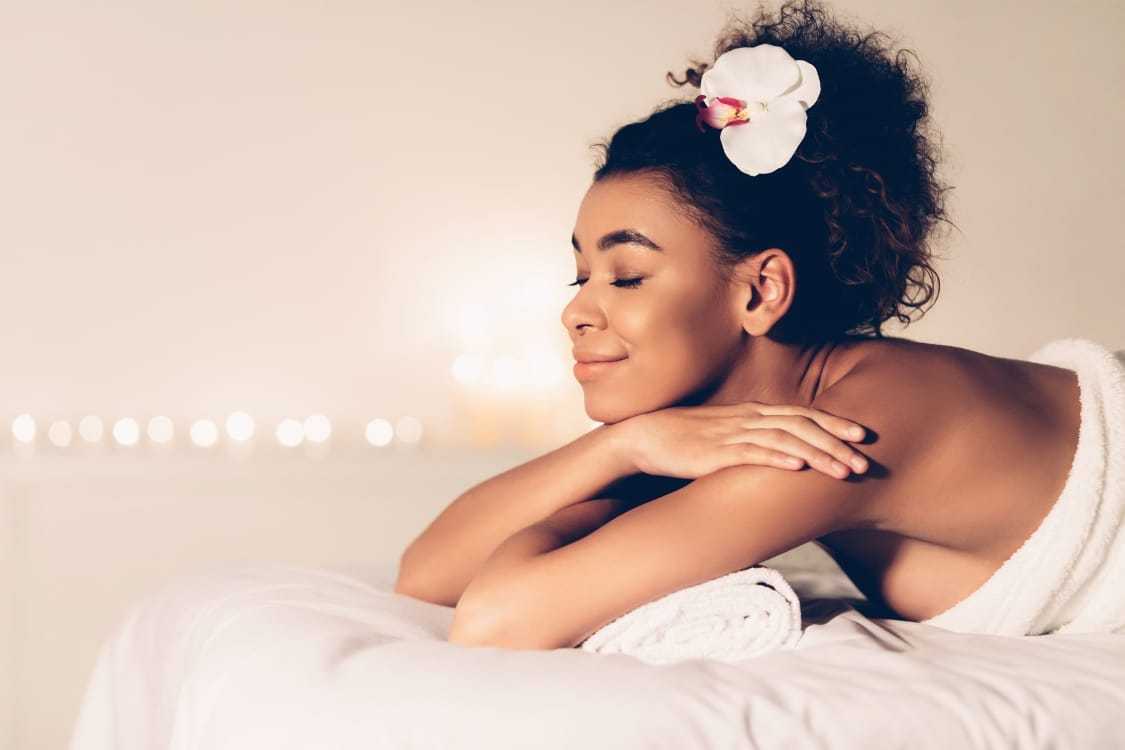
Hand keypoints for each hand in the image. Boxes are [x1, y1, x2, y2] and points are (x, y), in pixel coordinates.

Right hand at [617, 401, 868, 480]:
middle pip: (802, 425)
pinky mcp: (715, 451)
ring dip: (818, 453)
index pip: (802, 414)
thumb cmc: (687, 441)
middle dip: (836, 442)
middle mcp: (749, 418)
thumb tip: (785, 456)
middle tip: (865, 460)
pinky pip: (751, 452)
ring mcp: (732, 433)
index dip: (834, 423)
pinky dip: (777, 457)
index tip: (863, 435)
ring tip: (843, 470)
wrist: (646, 437)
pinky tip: (798, 466)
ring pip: (785, 438)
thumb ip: (756, 442)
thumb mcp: (729, 438)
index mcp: (753, 413)